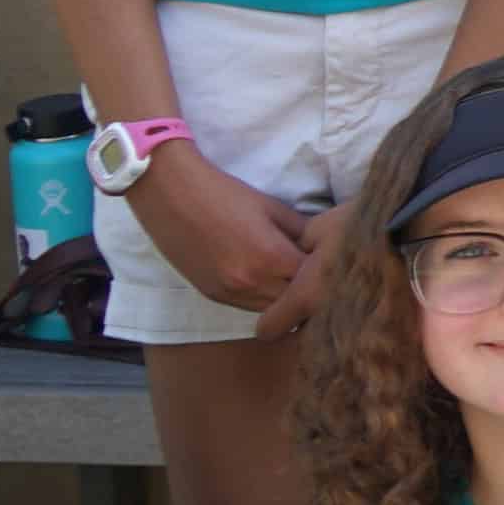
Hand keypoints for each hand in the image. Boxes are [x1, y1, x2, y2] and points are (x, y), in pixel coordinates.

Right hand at [139, 152, 322, 313]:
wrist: (171, 195)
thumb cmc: (224, 194)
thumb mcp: (272, 207)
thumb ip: (301, 232)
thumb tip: (321, 247)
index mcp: (272, 258)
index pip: (315, 280)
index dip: (326, 272)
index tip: (332, 263)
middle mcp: (252, 283)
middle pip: (296, 302)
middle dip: (308, 289)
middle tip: (315, 274)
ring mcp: (229, 293)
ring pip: (272, 309)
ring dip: (284, 298)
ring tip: (290, 278)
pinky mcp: (212, 296)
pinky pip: (248, 307)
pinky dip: (261, 299)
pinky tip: (265, 281)